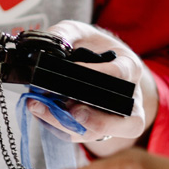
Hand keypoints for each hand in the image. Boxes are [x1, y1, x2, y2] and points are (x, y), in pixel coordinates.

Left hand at [28, 21, 152, 154]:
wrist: (96, 63)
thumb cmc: (90, 47)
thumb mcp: (80, 32)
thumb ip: (64, 33)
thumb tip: (45, 46)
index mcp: (129, 68)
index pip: (120, 74)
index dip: (97, 74)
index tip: (73, 69)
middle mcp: (129, 99)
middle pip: (120, 120)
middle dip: (93, 119)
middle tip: (70, 110)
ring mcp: (115, 119)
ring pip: (97, 133)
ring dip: (67, 125)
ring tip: (39, 107)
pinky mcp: (96, 131)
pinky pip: (80, 137)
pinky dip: (58, 128)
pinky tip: (40, 113)